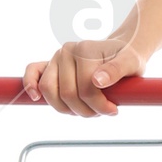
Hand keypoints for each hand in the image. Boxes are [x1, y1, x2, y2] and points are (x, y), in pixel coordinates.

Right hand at [22, 32, 149, 117]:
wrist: (121, 49)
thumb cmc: (127, 58)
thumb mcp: (131, 63)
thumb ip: (117, 70)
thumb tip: (97, 81)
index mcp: (85, 50)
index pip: (86, 88)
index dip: (99, 106)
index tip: (114, 110)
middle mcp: (66, 51)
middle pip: (67, 94)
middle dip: (85, 110)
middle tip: (101, 111)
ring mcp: (56, 57)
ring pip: (50, 91)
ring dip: (66, 109)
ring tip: (86, 110)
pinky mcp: (49, 64)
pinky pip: (32, 72)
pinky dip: (30, 85)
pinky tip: (35, 97)